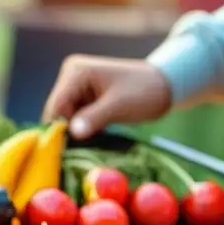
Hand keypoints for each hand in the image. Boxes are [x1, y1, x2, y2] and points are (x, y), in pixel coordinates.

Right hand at [42, 56, 173, 139]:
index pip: (56, 105)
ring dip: (75, 133)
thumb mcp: (120, 106)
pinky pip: (76, 118)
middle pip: (58, 112)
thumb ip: (94, 118)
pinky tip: (93, 139)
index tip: (65, 151)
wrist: (167, 85)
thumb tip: (72, 132)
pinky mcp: (85, 98)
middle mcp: (71, 76)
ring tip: (90, 145)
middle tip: (78, 152)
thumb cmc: (146, 91)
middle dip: (67, 131)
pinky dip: (82, 130)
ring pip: (65, 118)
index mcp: (76, 72)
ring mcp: (77, 87)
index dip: (58, 128)